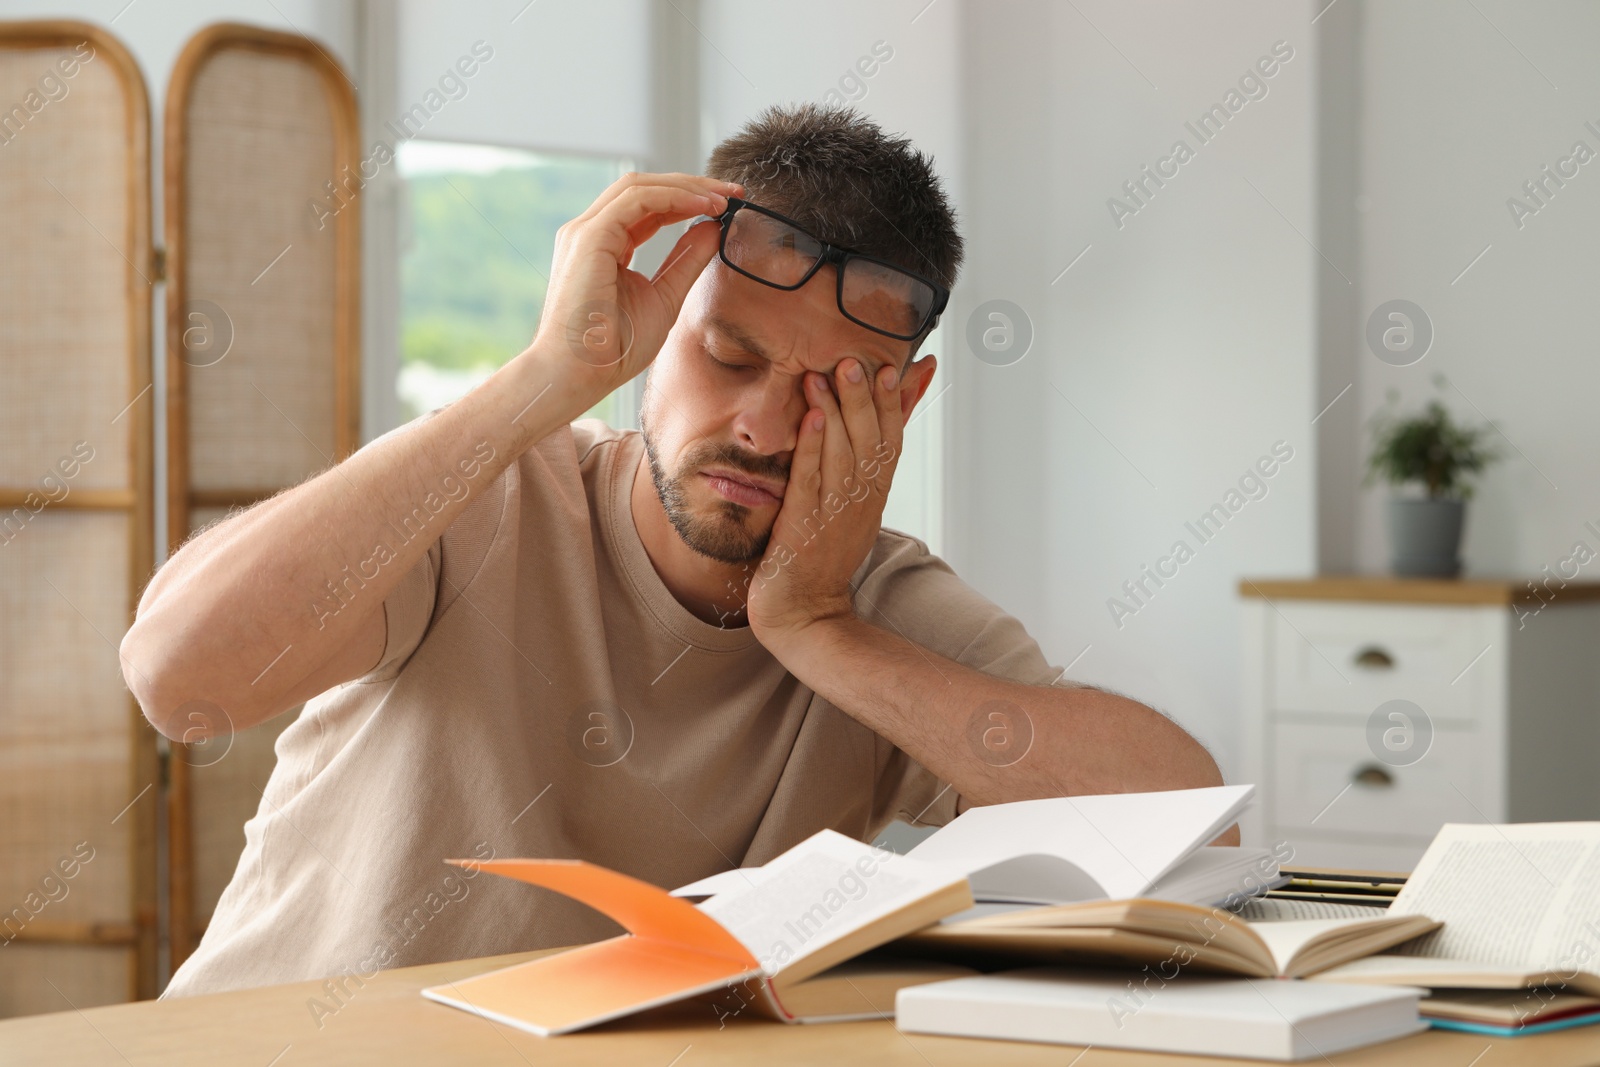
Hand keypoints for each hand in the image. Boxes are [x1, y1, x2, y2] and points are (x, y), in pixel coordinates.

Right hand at [525, 172, 741, 415]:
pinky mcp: (589, 237)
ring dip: (686, 186)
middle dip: (691, 184)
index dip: (688, 200)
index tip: (727, 205)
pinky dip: (673, 197)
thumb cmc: (615, 348)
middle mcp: (591, 232)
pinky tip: (703, 206)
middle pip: (644, 188)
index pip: (648, 208)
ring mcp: (586, 232)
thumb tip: (713, 228)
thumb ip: (686, 260)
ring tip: (723, 197)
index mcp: (604, 245)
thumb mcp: (665, 297)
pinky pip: (636, 200)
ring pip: (639, 186)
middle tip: (734, 191)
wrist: (581, 375)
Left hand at [747, 357, 904, 647]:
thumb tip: (877, 430)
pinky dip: (812, 448)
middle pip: (870, 443)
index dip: (895, 403)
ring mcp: (833, 514)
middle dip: (866, 399)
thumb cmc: (823, 555)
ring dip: (836, 413)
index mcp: (873, 496)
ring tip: (826, 375)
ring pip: (842, 456)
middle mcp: (859, 502)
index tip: (894, 365)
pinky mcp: (803, 526)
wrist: (803, 612)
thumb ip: (863, 466)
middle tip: (856, 361)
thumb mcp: (854, 507)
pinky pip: (810, 481)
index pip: (891, 441)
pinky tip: (811, 419)